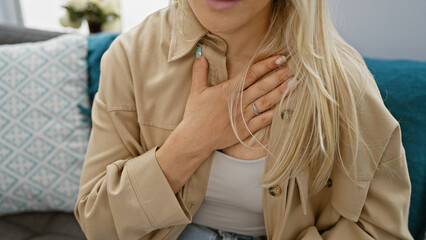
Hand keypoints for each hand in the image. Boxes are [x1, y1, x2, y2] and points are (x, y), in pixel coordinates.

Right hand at [156, 54, 293, 192]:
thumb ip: (200, 71)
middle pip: (263, 86)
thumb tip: (201, 54)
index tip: (279, 58)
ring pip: (266, 102)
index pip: (251, 74)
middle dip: (279, 77)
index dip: (267, 65)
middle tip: (293, 69)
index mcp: (228, 90)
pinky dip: (275, 113)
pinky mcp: (245, 130)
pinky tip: (285, 106)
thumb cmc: (195, 115)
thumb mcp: (196, 91)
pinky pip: (263, 120)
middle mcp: (238, 102)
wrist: (195, 139)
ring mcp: (243, 117)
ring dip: (281, 92)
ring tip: (294, 84)